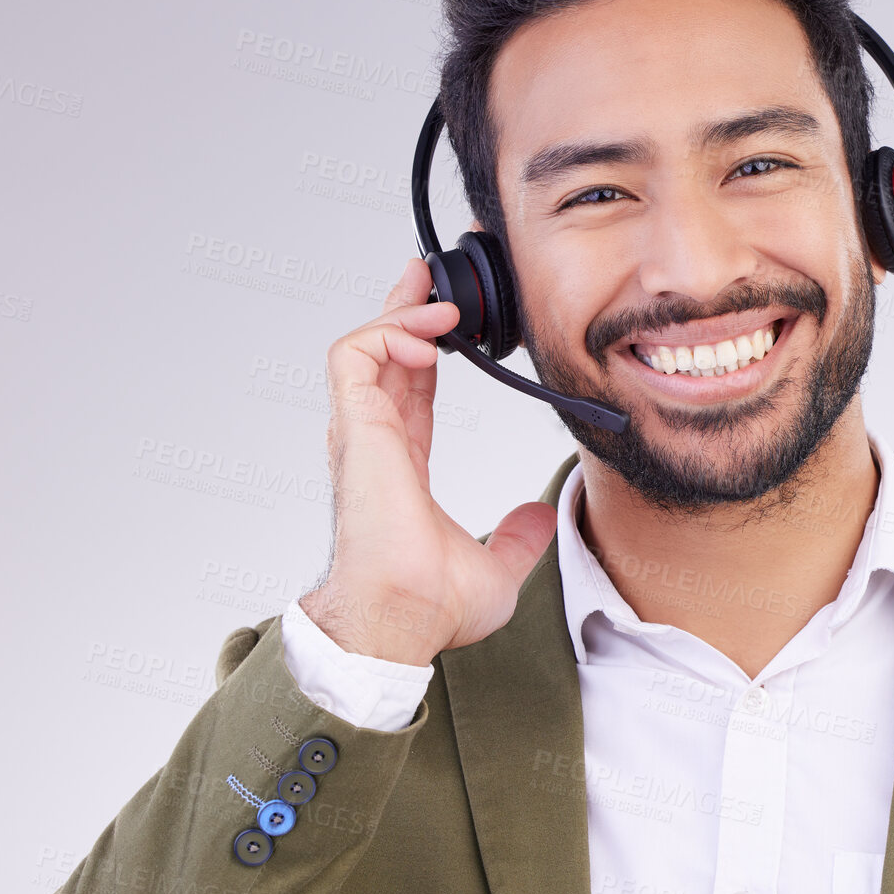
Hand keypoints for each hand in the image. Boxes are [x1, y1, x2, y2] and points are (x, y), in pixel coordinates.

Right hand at [298, 256, 557, 663]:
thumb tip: (538, 518)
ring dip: (401, 314)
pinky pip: (355, 357)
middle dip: (407, 306)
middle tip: (431, 272)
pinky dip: (389, 333)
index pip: (409, 387)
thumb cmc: (428, 606)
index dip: (427, 346)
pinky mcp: (355, 430)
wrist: (401, 620)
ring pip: (365, 345)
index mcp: (400, 463)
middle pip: (384, 353)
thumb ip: (517, 537)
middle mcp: (375, 442)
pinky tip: (432, 336)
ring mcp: (360, 434)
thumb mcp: (496, 567)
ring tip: (443, 304)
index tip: (452, 315)